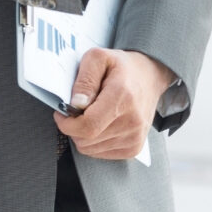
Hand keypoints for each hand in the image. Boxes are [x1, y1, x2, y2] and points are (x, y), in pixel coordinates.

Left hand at [53, 48, 171, 159]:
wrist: (150, 76)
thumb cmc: (122, 67)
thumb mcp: (98, 58)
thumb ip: (84, 80)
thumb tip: (75, 104)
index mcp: (122, 97)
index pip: (87, 126)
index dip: (67, 124)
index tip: (61, 113)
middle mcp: (132, 121)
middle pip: (86, 140)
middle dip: (73, 127)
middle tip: (76, 111)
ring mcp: (134, 137)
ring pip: (90, 149)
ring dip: (82, 135)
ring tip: (90, 115)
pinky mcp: (134, 148)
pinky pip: (100, 154)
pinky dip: (93, 142)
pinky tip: (99, 125)